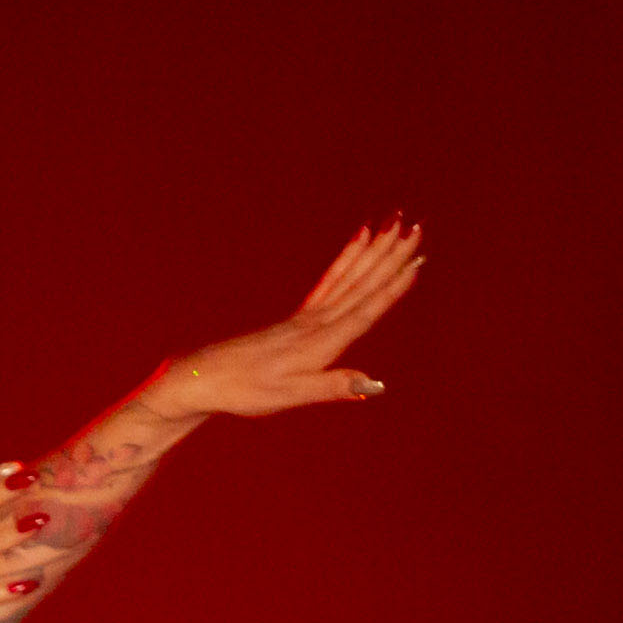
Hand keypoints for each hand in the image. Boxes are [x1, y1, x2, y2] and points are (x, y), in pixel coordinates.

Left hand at [140, 219, 423, 418]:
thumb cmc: (247, 391)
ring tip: (395, 225)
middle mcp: (316, 323)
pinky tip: (359, 241)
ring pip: (348, 278)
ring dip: (374, 252)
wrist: (206, 378)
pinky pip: (329, 282)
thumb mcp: (291, 396)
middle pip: (361, 285)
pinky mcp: (296, 319)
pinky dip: (347, 260)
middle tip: (416, 229)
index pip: (365, 310)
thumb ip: (334, 386)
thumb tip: (375, 385)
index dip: (392, 287)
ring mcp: (306, 318)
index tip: (417, 261)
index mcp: (319, 342)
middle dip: (390, 258)